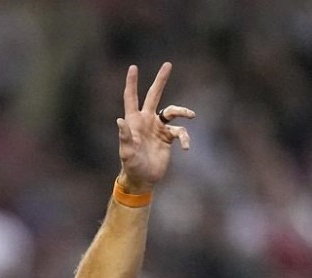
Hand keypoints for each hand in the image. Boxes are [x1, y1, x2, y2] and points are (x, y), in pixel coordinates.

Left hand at [116, 62, 194, 191]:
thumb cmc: (131, 165)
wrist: (143, 178)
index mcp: (134, 121)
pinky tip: (186, 147)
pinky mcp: (168, 137)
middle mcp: (147, 120)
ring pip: (173, 111)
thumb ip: (125, 136)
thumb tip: (120, 120)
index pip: (131, 97)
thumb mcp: (126, 152)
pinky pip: (181, 132)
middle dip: (161, 80)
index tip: (133, 67)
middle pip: (154, 95)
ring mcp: (158, 128)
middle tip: (168, 64)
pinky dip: (185, 138)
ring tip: (191, 115)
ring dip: (182, 111)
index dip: (132, 83)